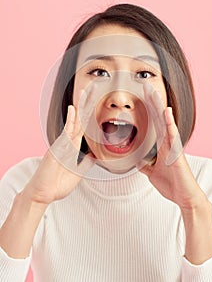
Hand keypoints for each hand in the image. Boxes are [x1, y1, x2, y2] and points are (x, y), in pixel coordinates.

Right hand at [23, 88, 95, 204]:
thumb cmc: (57, 184)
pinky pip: (65, 132)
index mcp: (72, 147)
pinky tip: (73, 109)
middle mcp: (67, 142)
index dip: (90, 115)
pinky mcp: (57, 148)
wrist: (43, 194)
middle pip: (79, 120)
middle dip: (86, 105)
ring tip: (85, 93)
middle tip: (92, 89)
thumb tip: (95, 154)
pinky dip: (70, 120)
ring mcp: (62, 144)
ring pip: (73, 122)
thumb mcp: (77, 173)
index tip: (96, 103)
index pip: (84, 127)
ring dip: (80, 107)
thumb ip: (85, 162)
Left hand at [139, 84, 207, 209]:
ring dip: (158, 107)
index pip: (153, 123)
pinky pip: (172, 135)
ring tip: (153, 92)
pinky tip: (166, 111)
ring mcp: (173, 146)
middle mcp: (167, 142)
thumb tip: (137, 160)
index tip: (140, 96)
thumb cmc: (172, 184)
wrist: (184, 196)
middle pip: (157, 117)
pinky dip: (169, 122)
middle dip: (151, 102)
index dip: (146, 109)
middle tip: (144, 86)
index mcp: (162, 145)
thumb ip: (145, 164)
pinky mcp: (177, 152)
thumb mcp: (152, 173)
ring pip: (164, 122)